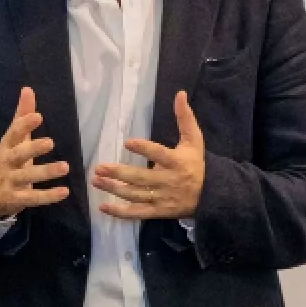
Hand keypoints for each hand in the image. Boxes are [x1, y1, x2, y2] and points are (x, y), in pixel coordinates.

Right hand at [0, 87, 70, 219]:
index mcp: (6, 146)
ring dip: (46, 172)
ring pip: (27, 177)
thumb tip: (28, 89)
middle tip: (51, 142)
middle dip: (33, 148)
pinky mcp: (15, 199)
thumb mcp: (14, 139)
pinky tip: (64, 192)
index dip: (24, 125)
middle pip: (18, 155)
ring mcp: (10, 182)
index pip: (13, 133)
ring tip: (65, 167)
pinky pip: (32, 198)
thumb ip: (22, 116)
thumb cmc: (9, 160)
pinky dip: (48, 196)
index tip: (38, 116)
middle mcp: (6, 163)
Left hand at [94, 91, 204, 219]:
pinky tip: (103, 206)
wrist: (209, 195)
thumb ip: (185, 117)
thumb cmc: (196, 163)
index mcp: (176, 162)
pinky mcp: (157, 211)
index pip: (159, 155)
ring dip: (114, 189)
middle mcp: (168, 181)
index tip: (127, 142)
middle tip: (99, 167)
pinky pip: (136, 213)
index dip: (144, 149)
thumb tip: (179, 94)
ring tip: (96, 180)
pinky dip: (120, 212)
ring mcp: (161, 198)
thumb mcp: (194, 140)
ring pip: (135, 195)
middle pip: (141, 178)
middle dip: (119, 173)